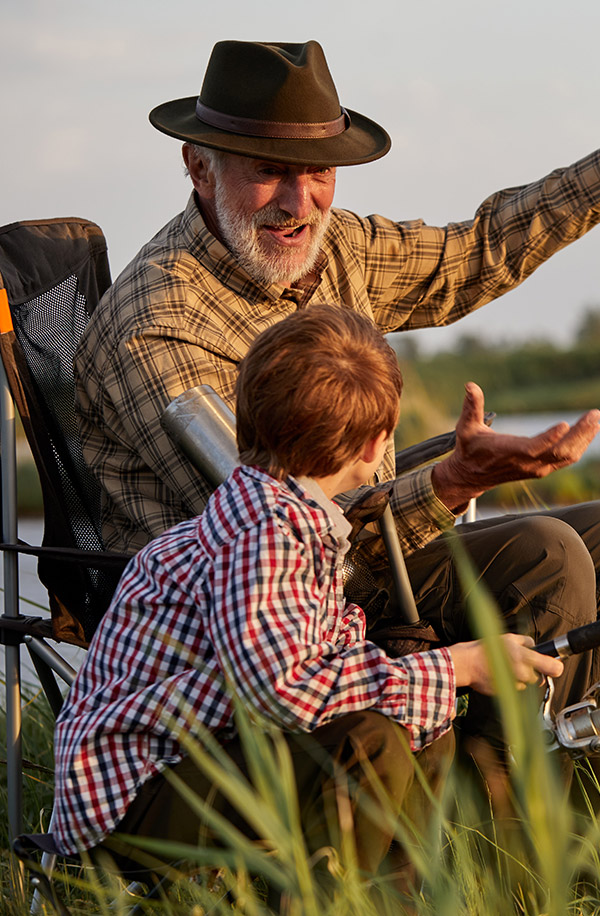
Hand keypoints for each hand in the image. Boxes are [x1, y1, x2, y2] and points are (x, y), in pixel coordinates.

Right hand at [431, 382, 599, 510]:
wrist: (471, 476)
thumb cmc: (469, 449)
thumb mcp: (465, 427)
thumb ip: (471, 407)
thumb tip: (470, 385)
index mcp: (508, 452)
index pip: (532, 448)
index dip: (548, 438)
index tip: (564, 424)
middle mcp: (526, 463)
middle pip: (559, 452)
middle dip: (579, 434)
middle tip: (593, 415)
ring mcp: (537, 468)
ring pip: (567, 456)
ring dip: (584, 438)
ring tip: (595, 419)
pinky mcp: (542, 468)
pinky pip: (566, 459)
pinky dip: (580, 445)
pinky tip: (589, 431)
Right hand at [450, 632, 563, 695]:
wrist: (468, 664)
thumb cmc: (485, 649)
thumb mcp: (508, 638)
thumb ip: (526, 641)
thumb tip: (534, 646)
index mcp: (525, 657)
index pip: (553, 668)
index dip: (555, 667)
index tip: (553, 667)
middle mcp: (522, 673)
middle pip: (539, 679)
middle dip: (532, 673)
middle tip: (520, 664)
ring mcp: (515, 685)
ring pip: (526, 685)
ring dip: (521, 680)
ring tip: (507, 669)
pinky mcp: (507, 693)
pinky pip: (514, 690)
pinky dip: (510, 685)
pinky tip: (500, 676)